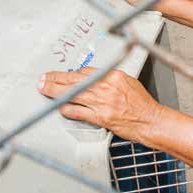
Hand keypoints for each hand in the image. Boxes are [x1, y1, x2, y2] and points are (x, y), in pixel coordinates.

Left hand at [37, 68, 161, 139]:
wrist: (150, 120)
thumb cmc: (141, 103)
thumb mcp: (128, 82)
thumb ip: (110, 79)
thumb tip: (95, 79)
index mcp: (112, 76)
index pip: (85, 72)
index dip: (70, 74)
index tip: (62, 75)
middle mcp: (105, 87)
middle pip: (74, 80)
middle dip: (55, 79)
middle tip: (43, 79)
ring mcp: (102, 103)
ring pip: (72, 94)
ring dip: (54, 92)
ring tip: (44, 90)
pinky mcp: (100, 117)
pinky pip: (78, 112)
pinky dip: (67, 109)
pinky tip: (59, 108)